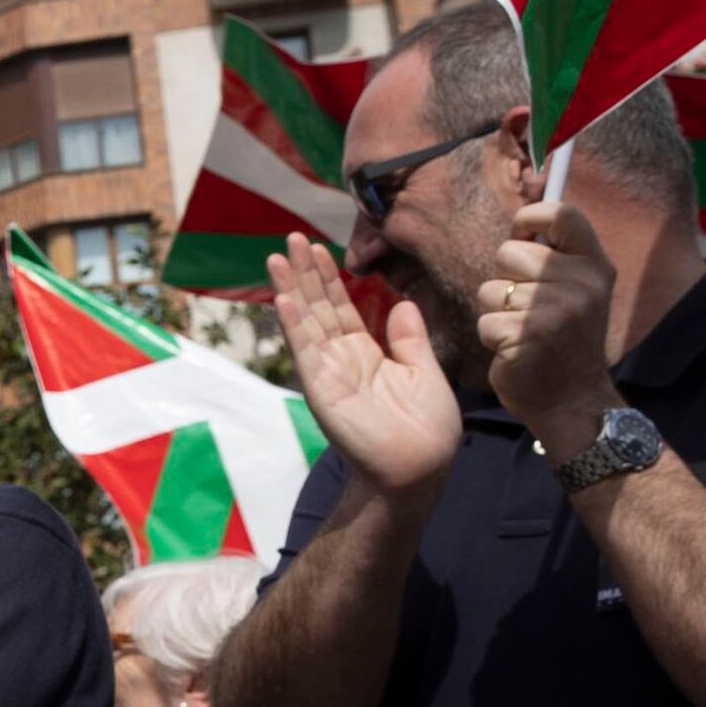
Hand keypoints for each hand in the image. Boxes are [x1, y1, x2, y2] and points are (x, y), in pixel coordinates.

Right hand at [273, 232, 459, 497]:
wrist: (419, 468)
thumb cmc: (427, 428)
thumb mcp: (425, 371)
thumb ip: (409, 338)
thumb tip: (402, 303)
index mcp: (366, 352)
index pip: (342, 307)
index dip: (330, 278)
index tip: (320, 248)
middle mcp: (341, 358)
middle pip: (318, 306)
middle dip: (305, 272)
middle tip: (291, 238)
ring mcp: (329, 371)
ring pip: (306, 321)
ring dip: (291, 288)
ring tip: (277, 256)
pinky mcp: (323, 388)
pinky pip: (305, 349)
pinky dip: (293, 323)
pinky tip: (284, 297)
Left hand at [479, 195, 622, 451]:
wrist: (574, 401)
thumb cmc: (565, 340)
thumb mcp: (578, 290)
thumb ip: (559, 254)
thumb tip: (527, 210)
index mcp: (595, 266)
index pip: (562, 213)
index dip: (531, 218)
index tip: (523, 235)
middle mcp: (581, 283)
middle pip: (509, 252)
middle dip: (506, 279)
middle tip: (529, 308)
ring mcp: (556, 310)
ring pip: (491, 288)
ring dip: (497, 311)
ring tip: (524, 332)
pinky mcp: (527, 335)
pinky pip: (485, 319)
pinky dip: (492, 337)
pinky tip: (516, 350)